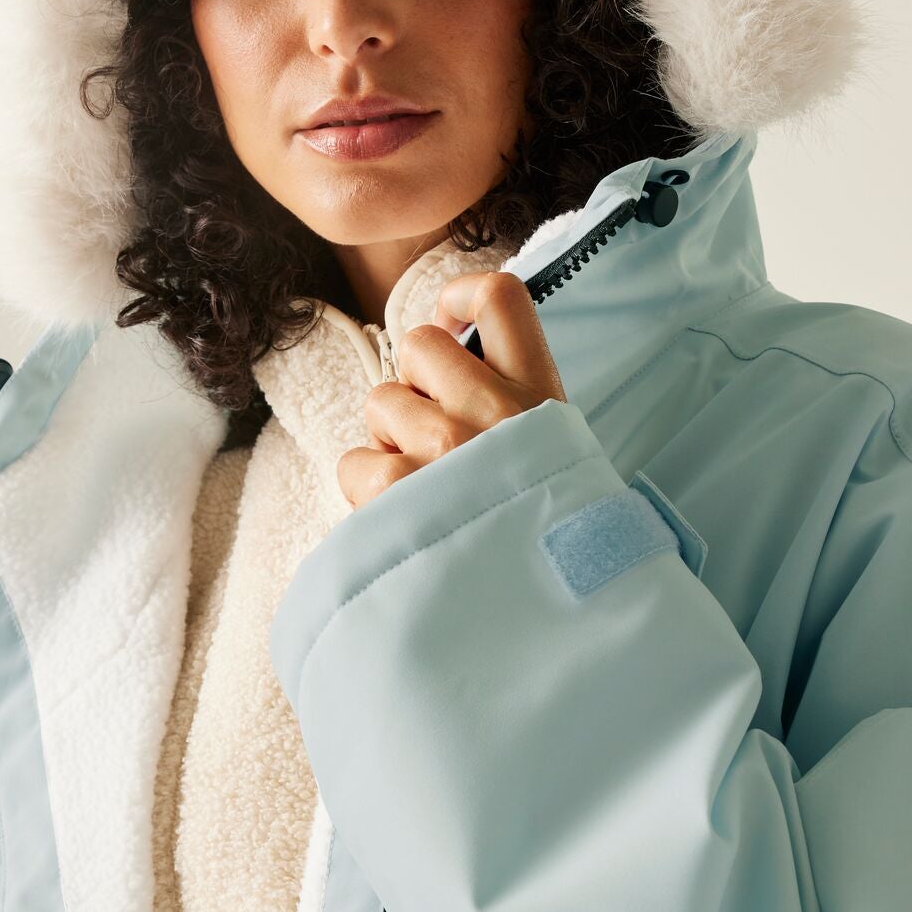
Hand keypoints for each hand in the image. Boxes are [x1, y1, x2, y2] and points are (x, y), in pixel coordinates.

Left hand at [337, 271, 567, 509]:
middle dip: (415, 383)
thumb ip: (515, 402)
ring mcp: (446, 448)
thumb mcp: (557, 452)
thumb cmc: (546, 530)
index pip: (499, 294)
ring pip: (380, 400)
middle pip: (419, 343)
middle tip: (436, 431)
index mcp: (541, 395)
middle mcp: (494, 410)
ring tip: (424, 483)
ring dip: (390, 440)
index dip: (459, 297)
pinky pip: (354, 462)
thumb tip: (452, 358)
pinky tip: (402, 513)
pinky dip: (366, 489)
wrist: (553, 617)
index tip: (455, 329)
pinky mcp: (401, 492)